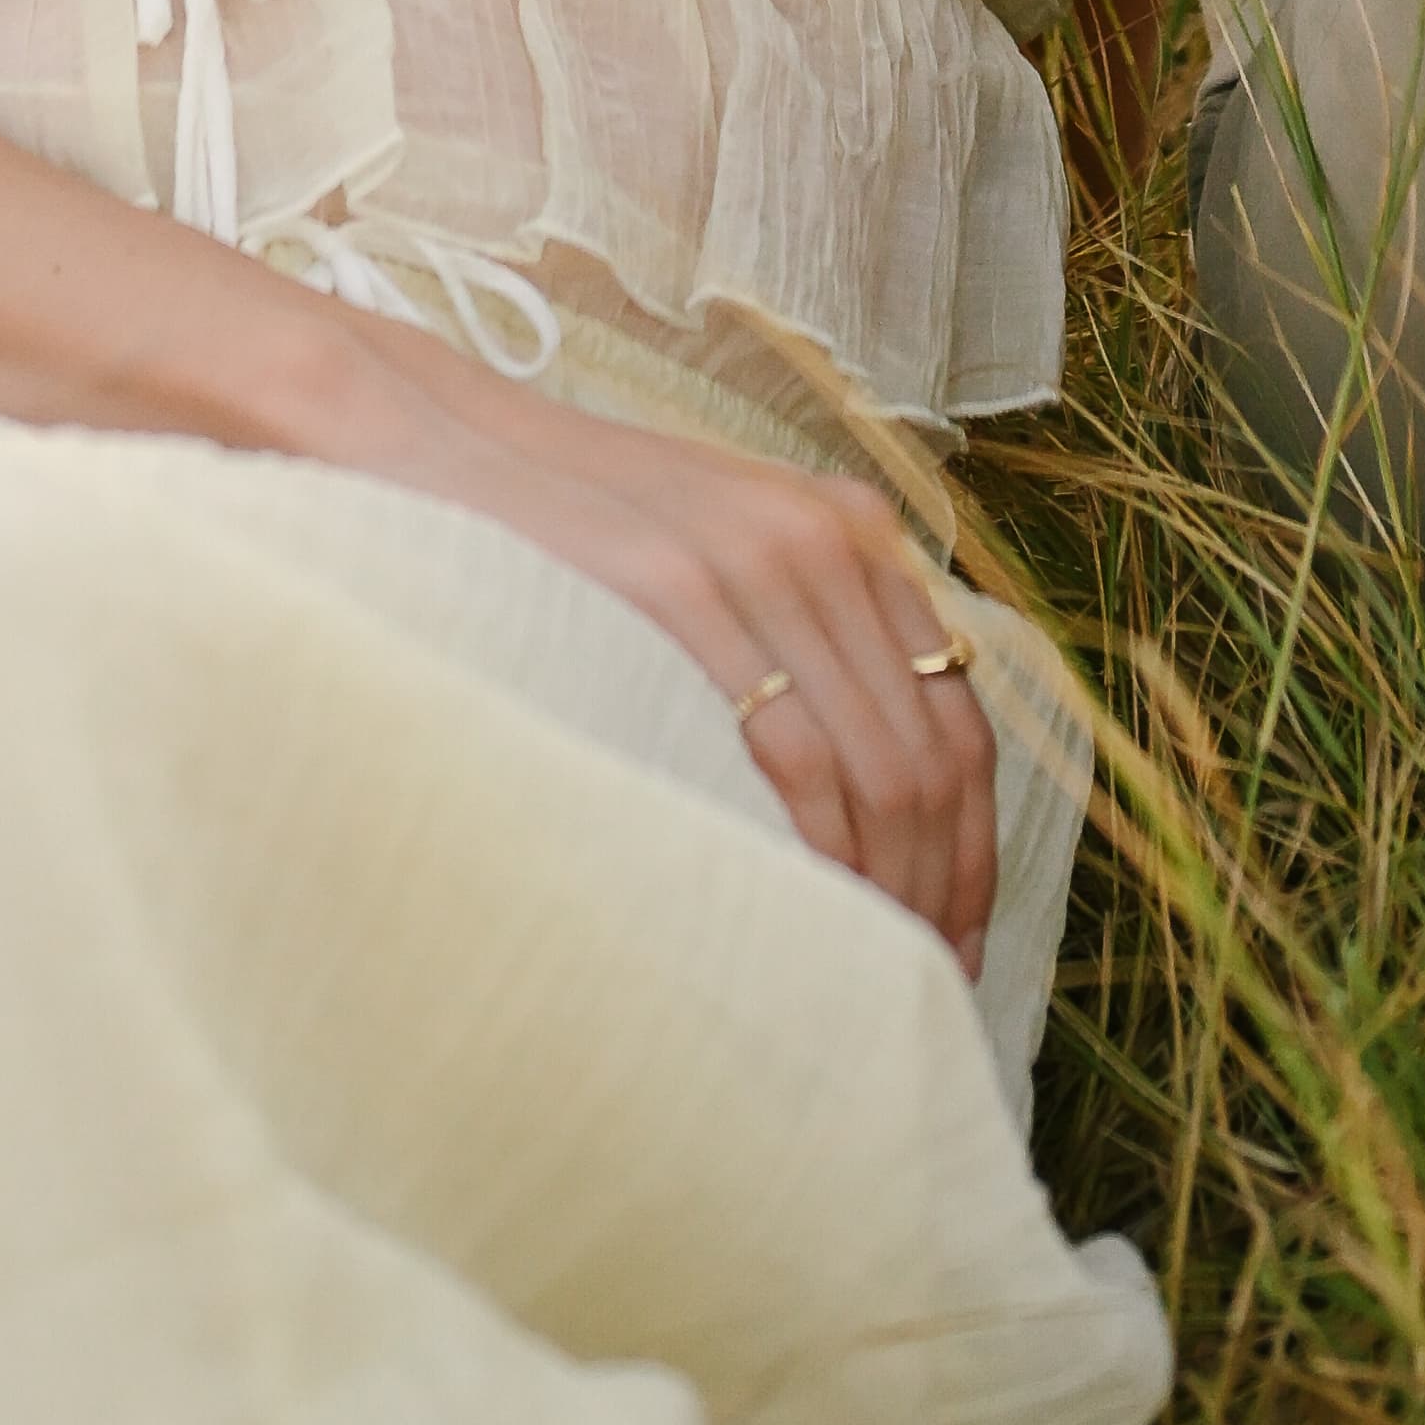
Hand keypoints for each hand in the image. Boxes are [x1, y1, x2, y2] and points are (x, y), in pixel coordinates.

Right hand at [299, 319, 998, 970]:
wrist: (452, 442)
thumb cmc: (580, 525)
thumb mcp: (724, 547)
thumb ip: (806, 627)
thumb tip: (875, 795)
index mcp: (854, 530)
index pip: (960, 717)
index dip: (973, 846)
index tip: (958, 937)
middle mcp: (829, 538)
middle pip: (932, 754)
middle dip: (940, 887)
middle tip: (922, 981)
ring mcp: (758, 559)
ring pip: (879, 764)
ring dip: (887, 886)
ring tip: (868, 969)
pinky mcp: (683, 591)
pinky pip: (791, 748)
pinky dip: (819, 844)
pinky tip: (808, 905)